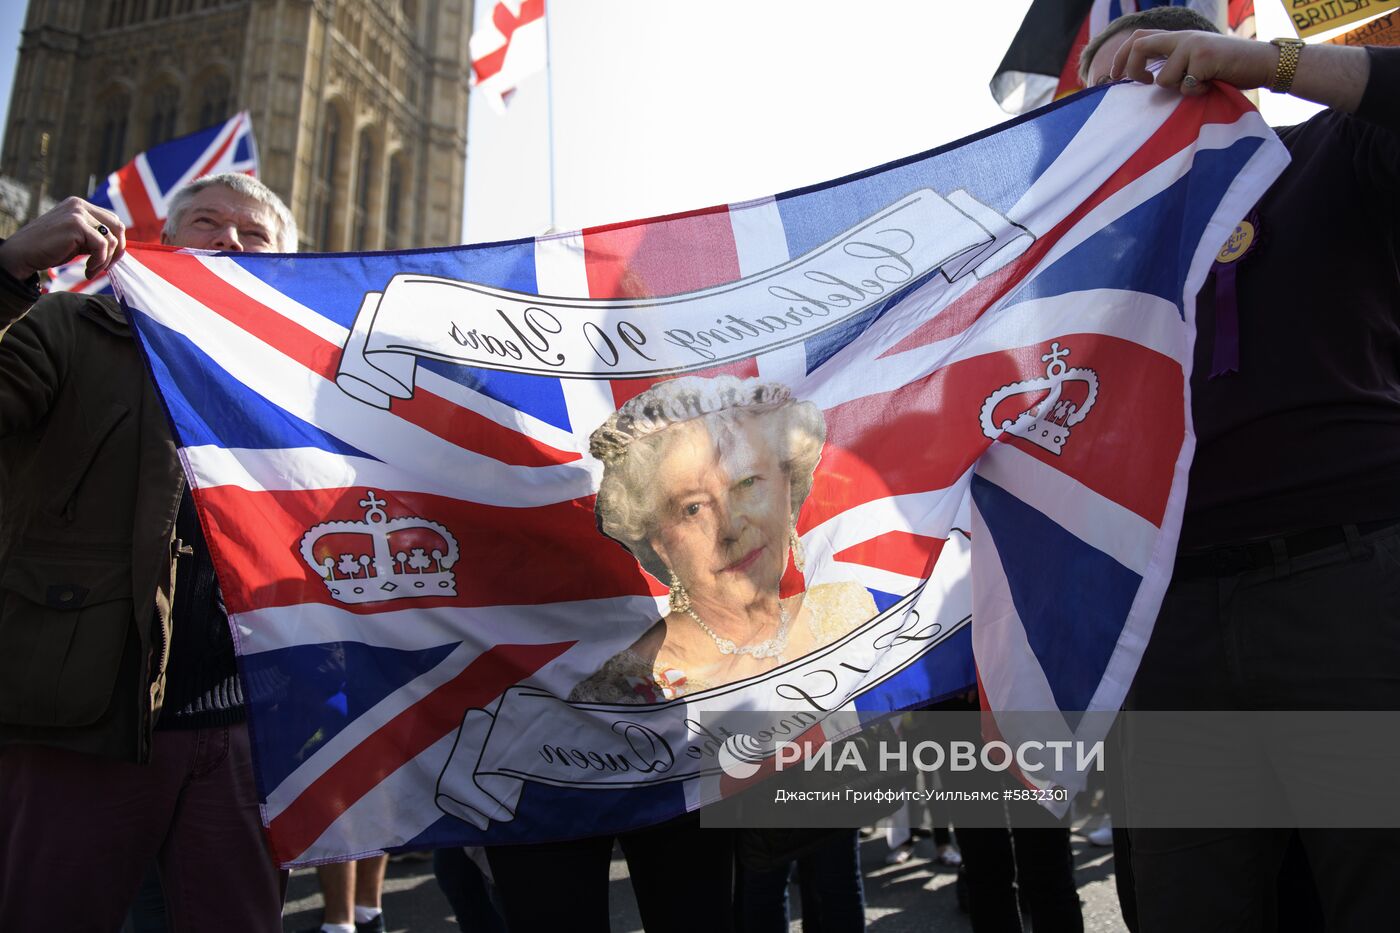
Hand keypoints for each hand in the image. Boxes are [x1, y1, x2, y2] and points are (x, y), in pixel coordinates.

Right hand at [0, 197, 126, 281]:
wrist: (22, 254)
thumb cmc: (49, 249)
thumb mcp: (77, 239)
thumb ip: (94, 236)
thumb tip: (120, 246)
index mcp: (80, 206)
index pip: (113, 221)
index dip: (117, 242)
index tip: (109, 260)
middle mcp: (79, 205)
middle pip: (117, 227)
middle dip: (117, 251)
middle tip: (106, 267)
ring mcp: (77, 213)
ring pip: (111, 239)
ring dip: (105, 261)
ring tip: (91, 270)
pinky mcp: (75, 225)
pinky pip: (102, 246)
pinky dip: (99, 262)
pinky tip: (87, 270)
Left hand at [1108, 29, 1369, 111]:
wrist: (1263, 62)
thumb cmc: (1228, 70)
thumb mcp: (1195, 64)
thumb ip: (1173, 66)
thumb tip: (1142, 85)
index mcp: (1178, 38)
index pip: (1138, 37)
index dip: (1121, 57)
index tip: (1115, 78)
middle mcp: (1183, 38)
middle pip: (1139, 45)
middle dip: (1129, 69)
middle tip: (1137, 85)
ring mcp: (1193, 46)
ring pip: (1163, 77)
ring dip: (1175, 90)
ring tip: (1196, 87)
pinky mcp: (1205, 57)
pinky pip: (1185, 85)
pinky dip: (1194, 93)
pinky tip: (1210, 86)